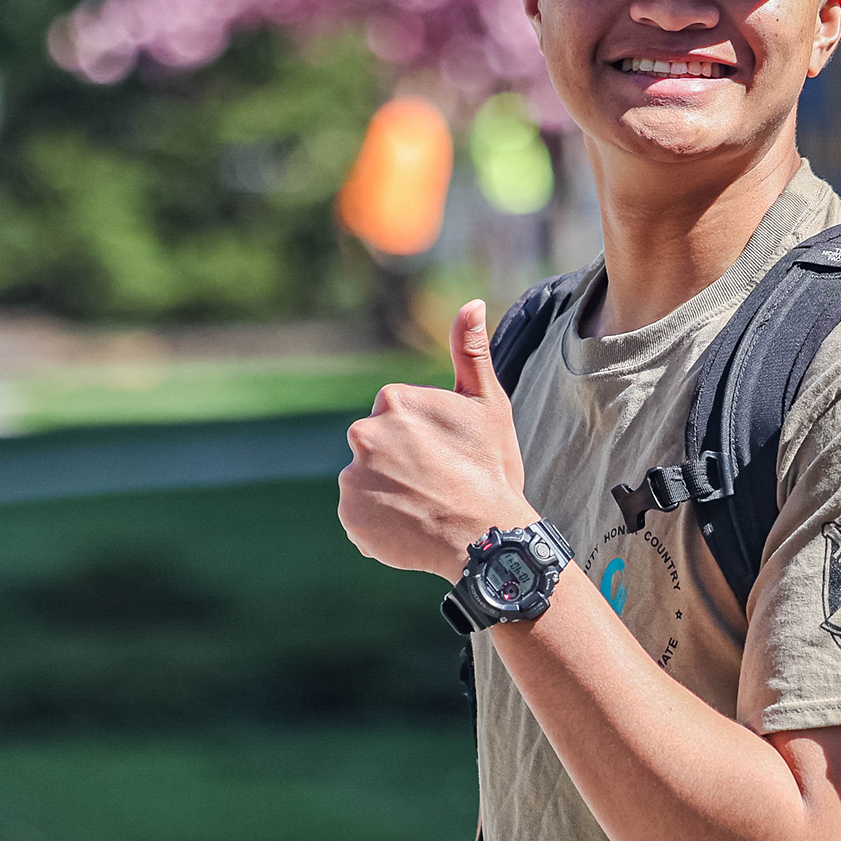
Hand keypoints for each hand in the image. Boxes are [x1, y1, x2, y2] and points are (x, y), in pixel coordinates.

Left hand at [338, 300, 533, 580]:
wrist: (487, 537)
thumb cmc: (491, 468)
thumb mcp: (488, 404)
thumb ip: (471, 351)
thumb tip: (472, 303)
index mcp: (393, 401)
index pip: (398, 418)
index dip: (426, 438)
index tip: (447, 456)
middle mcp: (363, 434)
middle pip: (379, 448)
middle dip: (402, 463)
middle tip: (438, 484)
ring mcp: (353, 477)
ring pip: (369, 481)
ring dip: (391, 493)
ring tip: (427, 507)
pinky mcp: (350, 517)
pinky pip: (362, 516)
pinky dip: (381, 523)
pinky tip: (413, 526)